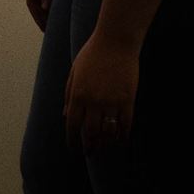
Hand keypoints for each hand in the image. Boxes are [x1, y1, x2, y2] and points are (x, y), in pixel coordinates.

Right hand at [25, 0, 62, 31]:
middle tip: (50, 30)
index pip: (31, 3)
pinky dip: (51, 1)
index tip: (45, 30)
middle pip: (35, 2)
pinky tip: (59, 7)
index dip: (37, 17)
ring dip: (46, 10)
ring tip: (54, 22)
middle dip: (41, 16)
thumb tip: (44, 8)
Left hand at [63, 35, 138, 155]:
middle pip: (91, 133)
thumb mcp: (74, 72)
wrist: (116, 40)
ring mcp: (112, 101)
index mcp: (78, 94)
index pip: (72, 125)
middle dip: (89, 146)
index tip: (73, 149)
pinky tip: (121, 140)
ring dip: (105, 143)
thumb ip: (69, 95)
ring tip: (104, 147)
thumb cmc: (92, 54)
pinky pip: (126, 125)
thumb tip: (65, 116)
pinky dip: (123, 136)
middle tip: (90, 152)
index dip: (72, 141)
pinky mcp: (128, 100)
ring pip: (108, 132)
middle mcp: (93, 101)